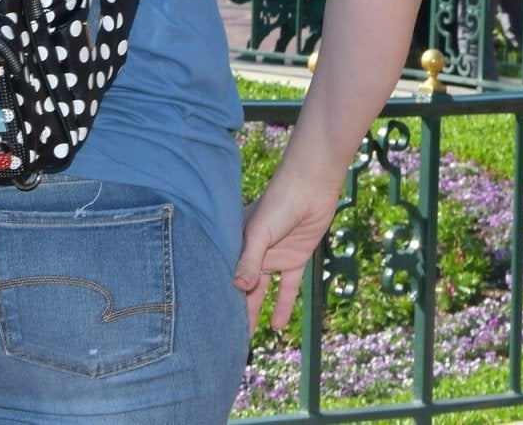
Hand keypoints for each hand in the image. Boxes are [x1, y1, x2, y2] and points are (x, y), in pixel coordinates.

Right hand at [234, 166, 341, 332]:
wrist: (312, 187)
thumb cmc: (279, 202)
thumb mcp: (260, 232)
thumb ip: (250, 259)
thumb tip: (239, 287)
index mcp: (237, 242)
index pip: (225, 273)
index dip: (219, 293)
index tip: (210, 318)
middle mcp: (253, 252)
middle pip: (243, 285)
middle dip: (236, 307)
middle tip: (227, 335)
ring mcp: (274, 257)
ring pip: (263, 290)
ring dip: (257, 310)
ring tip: (249, 336)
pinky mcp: (295, 260)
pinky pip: (288, 287)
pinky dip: (284, 305)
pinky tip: (279, 325)